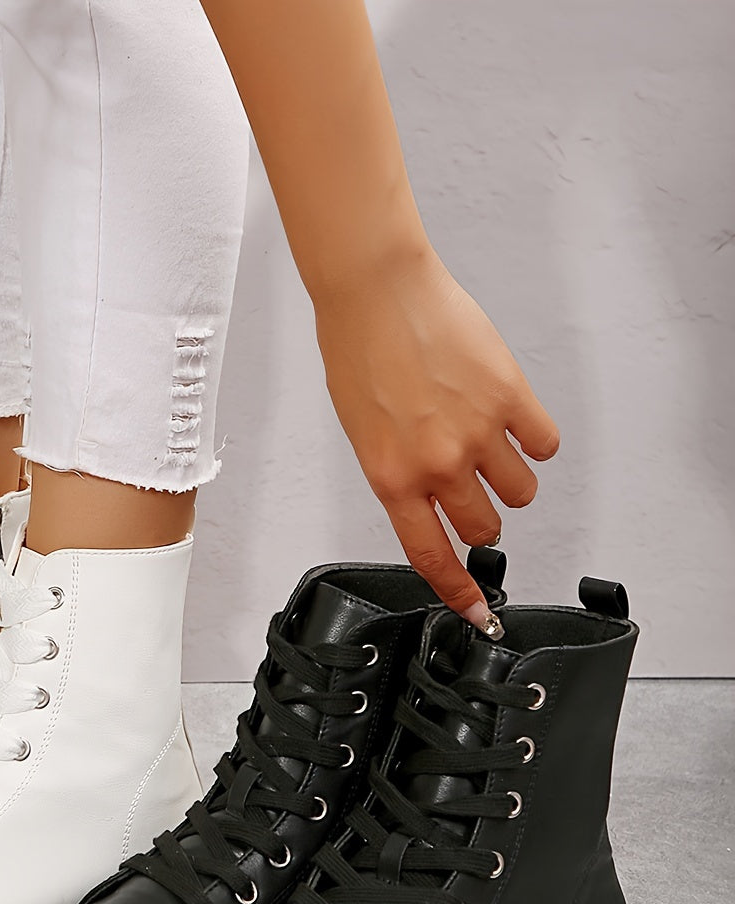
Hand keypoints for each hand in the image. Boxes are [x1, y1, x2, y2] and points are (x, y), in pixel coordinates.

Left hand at [316, 248, 558, 632]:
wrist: (377, 292)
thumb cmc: (359, 353)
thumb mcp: (365, 433)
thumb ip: (401, 473)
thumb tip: (434, 499)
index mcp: (392, 479)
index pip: (431, 555)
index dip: (459, 591)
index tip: (477, 610)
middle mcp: (437, 465)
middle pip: (484, 526)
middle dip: (483, 516)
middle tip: (473, 489)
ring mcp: (477, 433)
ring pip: (521, 491)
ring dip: (511, 478)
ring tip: (488, 444)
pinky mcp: (510, 397)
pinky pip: (544, 444)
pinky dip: (534, 439)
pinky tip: (510, 418)